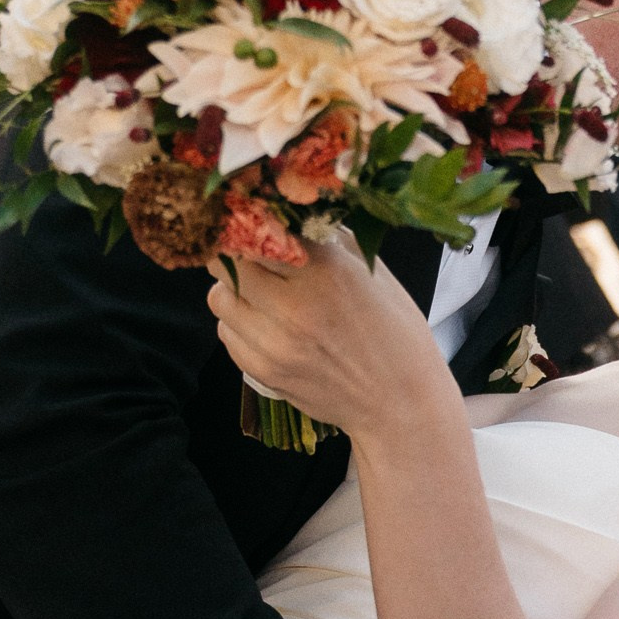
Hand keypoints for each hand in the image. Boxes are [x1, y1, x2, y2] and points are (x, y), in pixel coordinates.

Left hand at [206, 234, 454, 444]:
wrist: (399, 403)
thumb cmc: (395, 333)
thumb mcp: (374, 273)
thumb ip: (330, 240)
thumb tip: (289, 215)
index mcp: (327, 269)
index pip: (259, 229)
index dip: (252, 223)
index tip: (255, 223)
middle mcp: (295, 304)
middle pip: (227, 260)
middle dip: (236, 255)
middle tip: (252, 258)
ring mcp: (274, 341)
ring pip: (219, 297)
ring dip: (234, 290)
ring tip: (261, 295)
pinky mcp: (263, 371)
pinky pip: (226, 333)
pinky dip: (239, 324)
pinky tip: (266, 325)